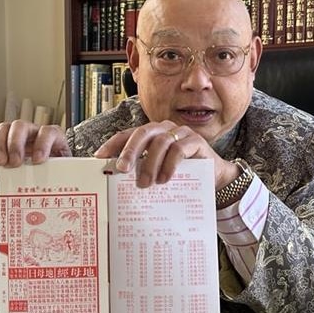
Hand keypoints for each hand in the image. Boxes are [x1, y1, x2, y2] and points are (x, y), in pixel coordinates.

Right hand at [0, 120, 71, 166]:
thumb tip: (68, 184)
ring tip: (0, 162)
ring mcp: (18, 136)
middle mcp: (34, 132)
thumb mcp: (65, 170)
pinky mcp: (5, 143)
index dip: (42, 144)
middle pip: (21, 126)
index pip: (48, 132)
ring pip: (5, 129)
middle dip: (15, 144)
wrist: (52, 169)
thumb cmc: (59, 169)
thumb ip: (64, 173)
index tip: (38, 160)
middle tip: (14, 162)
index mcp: (53, 137)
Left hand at [93, 121, 239, 188]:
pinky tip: (164, 179)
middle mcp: (163, 129)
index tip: (99, 157)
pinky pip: (179, 150)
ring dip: (150, 164)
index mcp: (151, 134)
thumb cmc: (182, 173)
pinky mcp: (195, 141)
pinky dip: (169, 165)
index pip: (127, 134)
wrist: (214, 176)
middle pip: (141, 133)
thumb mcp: (158, 171)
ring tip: (145, 183)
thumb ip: (142, 170)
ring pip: (159, 142)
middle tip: (122, 169)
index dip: (112, 144)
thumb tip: (116, 181)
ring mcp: (180, 133)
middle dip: (129, 151)